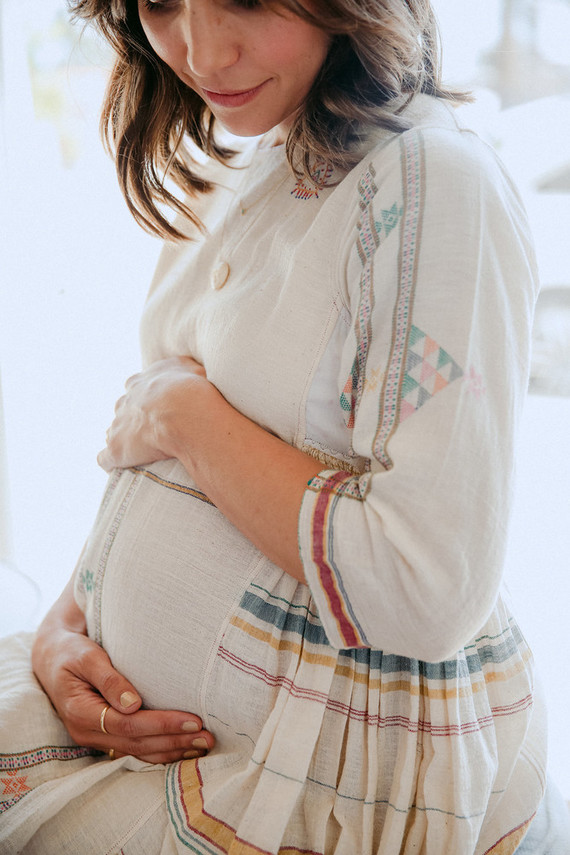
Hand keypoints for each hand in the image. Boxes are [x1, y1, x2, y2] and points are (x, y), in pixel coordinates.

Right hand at [32, 582, 214, 762]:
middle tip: (207, 737)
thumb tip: (133, 704)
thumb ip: (108, 679)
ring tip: (203, 746)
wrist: (52, 657)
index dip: (161, 724)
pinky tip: (182, 749)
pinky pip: (134, 749)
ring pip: (137, 752)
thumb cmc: (71, 651)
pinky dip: (159, 751)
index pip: (127, 725)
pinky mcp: (104, 736)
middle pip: (136, 743)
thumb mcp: (86, 657)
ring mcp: (94, 737)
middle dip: (173, 741)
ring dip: (171, 751)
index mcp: (80, 712)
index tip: (192, 720)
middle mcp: (86, 731)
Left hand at [98, 356, 209, 472]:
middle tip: (155, 431)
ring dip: (126, 441)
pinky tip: (122, 468)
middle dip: (135, 419)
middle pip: (124, 409)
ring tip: (144, 453)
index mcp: (141, 382)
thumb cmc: (195, 391)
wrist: (186, 414)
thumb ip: (184, 369)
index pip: (136, 388)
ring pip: (115, 432)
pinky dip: (112, 462)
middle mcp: (125, 401)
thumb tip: (190, 372)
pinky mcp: (116, 448)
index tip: (159, 408)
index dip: (146, 399)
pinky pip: (105, 458)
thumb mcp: (192, 369)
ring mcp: (118, 425)